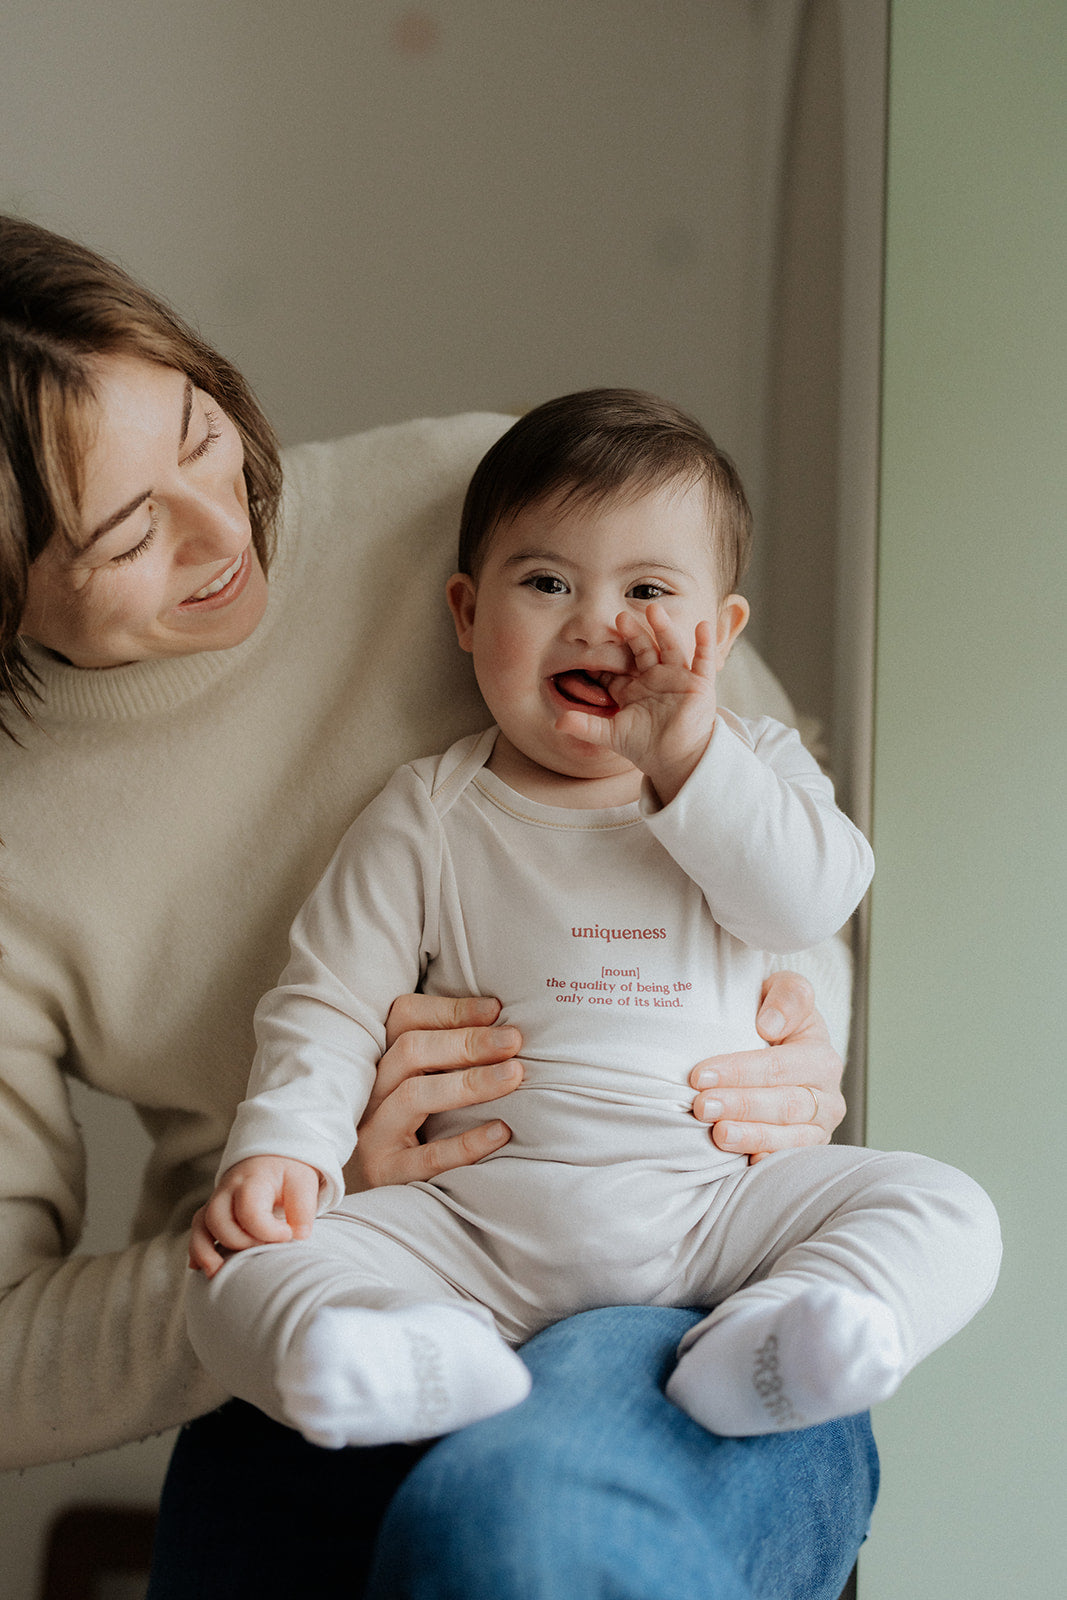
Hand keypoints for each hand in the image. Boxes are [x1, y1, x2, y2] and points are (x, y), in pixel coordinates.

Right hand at [188, 1155, 321, 1276]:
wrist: (272, 1159)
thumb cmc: (287, 1174)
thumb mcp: (303, 1182)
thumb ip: (303, 1208)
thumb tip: (299, 1235)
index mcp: (252, 1180)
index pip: (249, 1210)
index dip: (268, 1231)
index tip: (288, 1235)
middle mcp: (228, 1191)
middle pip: (218, 1219)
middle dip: (239, 1242)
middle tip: (265, 1247)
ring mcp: (216, 1202)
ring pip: (200, 1226)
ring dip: (206, 1252)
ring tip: (216, 1274)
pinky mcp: (212, 1214)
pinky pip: (197, 1232)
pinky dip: (197, 1251)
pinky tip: (201, 1269)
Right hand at [343, 994, 524, 1191]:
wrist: (371, 1198)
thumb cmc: (407, 1128)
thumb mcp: (415, 1083)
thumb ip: (444, 1055)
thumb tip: (503, 1022)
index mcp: (378, 1060)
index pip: (404, 1017)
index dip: (450, 1010)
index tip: (496, 1010)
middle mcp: (370, 1091)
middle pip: (410, 1051)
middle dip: (467, 1041)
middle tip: (513, 1040)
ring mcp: (372, 1134)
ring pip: (414, 1095)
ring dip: (469, 1082)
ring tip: (514, 1075)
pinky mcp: (385, 1174)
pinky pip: (427, 1157)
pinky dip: (466, 1143)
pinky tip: (501, 1131)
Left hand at [555, 603, 718, 802]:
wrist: (676, 761)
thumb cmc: (645, 747)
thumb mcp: (611, 735)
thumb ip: (586, 726)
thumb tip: (556, 722)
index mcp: (632, 686)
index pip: (617, 665)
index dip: (608, 654)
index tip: (594, 641)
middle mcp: (654, 676)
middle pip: (642, 649)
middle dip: (632, 634)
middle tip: (620, 618)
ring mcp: (677, 678)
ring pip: (670, 647)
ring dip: (663, 629)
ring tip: (654, 610)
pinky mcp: (699, 684)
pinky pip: (702, 661)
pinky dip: (703, 644)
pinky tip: (702, 626)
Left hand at [688, 970, 844, 1162]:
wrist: (782, 1045)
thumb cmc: (776, 1016)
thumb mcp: (785, 990)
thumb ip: (787, 997)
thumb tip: (769, 1026)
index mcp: (822, 1057)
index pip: (780, 1066)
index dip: (739, 1071)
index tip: (699, 1075)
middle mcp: (827, 1097)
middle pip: (785, 1104)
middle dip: (741, 1106)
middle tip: (701, 1106)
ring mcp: (819, 1128)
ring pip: (790, 1137)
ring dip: (752, 1136)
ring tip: (718, 1134)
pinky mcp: (805, 1150)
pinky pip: (790, 1162)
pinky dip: (768, 1161)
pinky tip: (744, 1163)